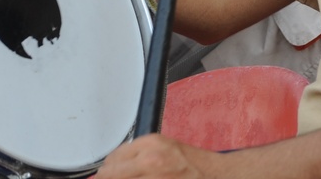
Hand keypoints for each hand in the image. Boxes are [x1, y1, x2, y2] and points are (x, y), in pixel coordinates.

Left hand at [94, 134, 218, 178]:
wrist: (215, 175)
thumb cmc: (192, 163)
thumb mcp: (163, 146)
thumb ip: (136, 153)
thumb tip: (111, 165)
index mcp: (150, 144)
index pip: (112, 158)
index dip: (106, 169)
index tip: (105, 174)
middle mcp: (150, 160)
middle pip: (110, 174)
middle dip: (107, 178)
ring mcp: (155, 178)